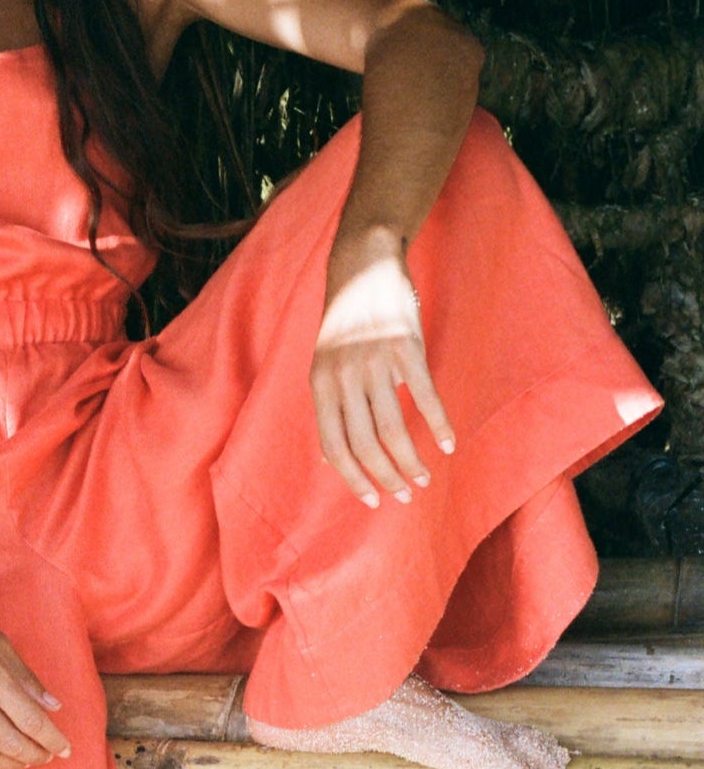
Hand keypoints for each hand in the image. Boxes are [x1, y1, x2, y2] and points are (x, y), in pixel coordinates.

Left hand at [310, 229, 455, 506]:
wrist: (363, 267)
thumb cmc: (346, 322)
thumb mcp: (324, 364)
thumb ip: (328, 409)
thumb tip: (329, 460)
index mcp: (320, 384)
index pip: (334, 446)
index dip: (353, 479)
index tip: (372, 501)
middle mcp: (343, 377)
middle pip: (364, 444)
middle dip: (386, 477)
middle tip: (406, 495)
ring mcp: (374, 362)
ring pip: (393, 428)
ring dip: (411, 460)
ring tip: (424, 477)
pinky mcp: (405, 347)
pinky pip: (425, 396)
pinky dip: (439, 424)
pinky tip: (447, 444)